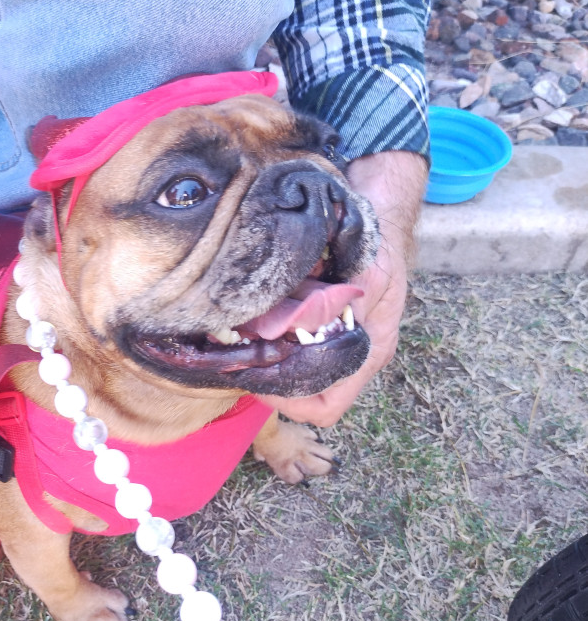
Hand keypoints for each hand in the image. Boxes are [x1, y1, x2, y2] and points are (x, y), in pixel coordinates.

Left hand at [258, 150, 427, 426]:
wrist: (379, 212)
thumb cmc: (378, 242)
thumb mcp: (368, 271)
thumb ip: (340, 304)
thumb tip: (308, 332)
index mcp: (368, 352)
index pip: (325, 408)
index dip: (290, 403)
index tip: (261, 377)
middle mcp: (350, 354)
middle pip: (302, 395)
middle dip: (270, 380)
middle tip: (241, 355)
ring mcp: (334, 340)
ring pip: (291, 371)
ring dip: (265, 358)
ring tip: (241, 336)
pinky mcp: (319, 322)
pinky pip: (288, 343)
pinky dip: (267, 336)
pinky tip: (250, 316)